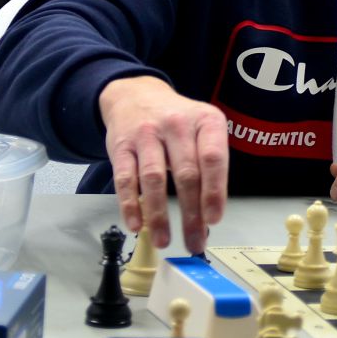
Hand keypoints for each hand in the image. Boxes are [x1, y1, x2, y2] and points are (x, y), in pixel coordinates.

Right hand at [98, 77, 227, 253]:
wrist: (136, 95)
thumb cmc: (177, 121)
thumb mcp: (202, 128)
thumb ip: (208, 165)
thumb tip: (209, 214)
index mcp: (205, 120)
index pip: (213, 158)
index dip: (214, 191)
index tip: (214, 219)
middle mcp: (176, 124)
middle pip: (186, 174)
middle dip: (191, 214)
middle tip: (194, 242)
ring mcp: (146, 134)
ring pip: (154, 179)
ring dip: (159, 215)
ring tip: (164, 240)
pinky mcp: (121, 146)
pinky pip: (125, 179)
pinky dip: (130, 205)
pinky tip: (137, 225)